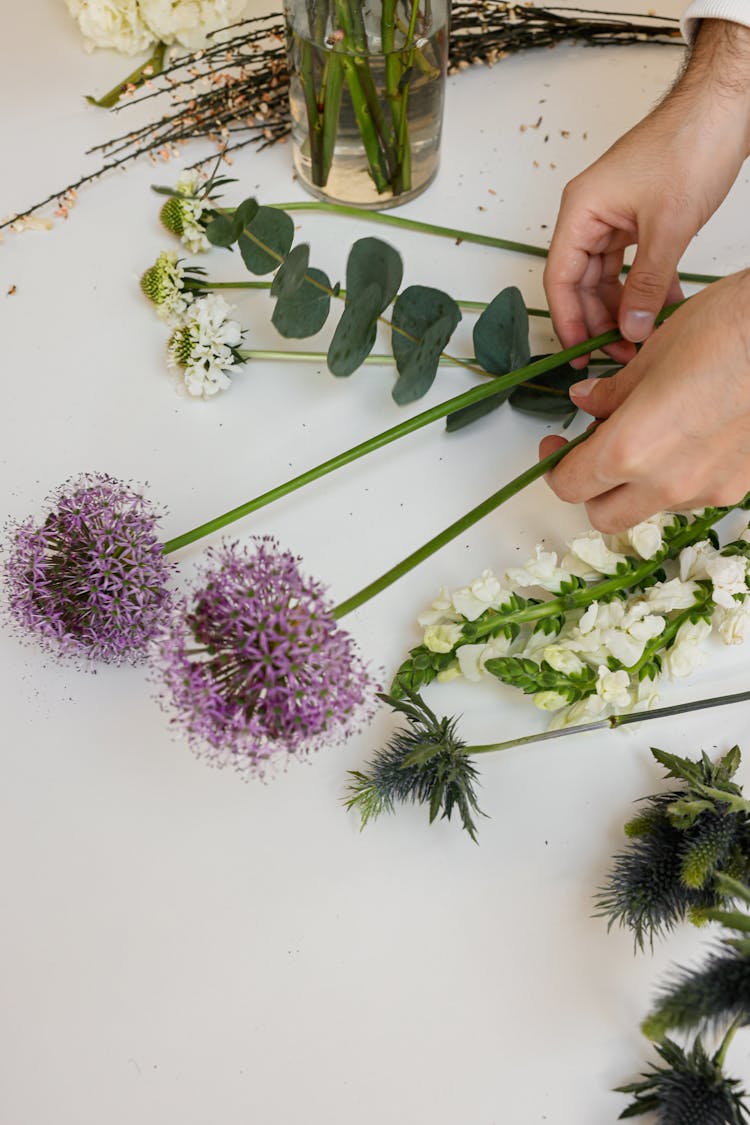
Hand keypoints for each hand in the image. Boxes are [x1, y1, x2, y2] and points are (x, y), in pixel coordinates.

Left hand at [540, 271, 749, 531]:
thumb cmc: (724, 330)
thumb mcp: (651, 355)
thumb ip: (611, 392)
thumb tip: (585, 401)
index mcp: (629, 450)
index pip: (570, 485)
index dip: (554, 467)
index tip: (555, 445)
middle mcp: (666, 483)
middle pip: (604, 515)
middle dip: (592, 489)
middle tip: (594, 450)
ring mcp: (706, 490)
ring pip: (651, 506)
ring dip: (638, 484)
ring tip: (652, 434)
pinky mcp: (739, 487)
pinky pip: (693, 494)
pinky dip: (679, 475)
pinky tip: (693, 435)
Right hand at [543, 20, 749, 368]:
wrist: (722, 107)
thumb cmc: (690, 145)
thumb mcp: (668, 226)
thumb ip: (647, 283)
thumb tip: (631, 328)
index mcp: (581, 210)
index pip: (560, 277)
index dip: (568, 320)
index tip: (581, 351)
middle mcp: (590, 214)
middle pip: (579, 282)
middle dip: (598, 320)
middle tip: (618, 352)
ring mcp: (613, 217)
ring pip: (606, 278)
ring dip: (622, 309)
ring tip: (640, 338)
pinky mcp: (636, 218)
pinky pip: (630, 265)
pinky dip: (643, 288)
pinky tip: (662, 309)